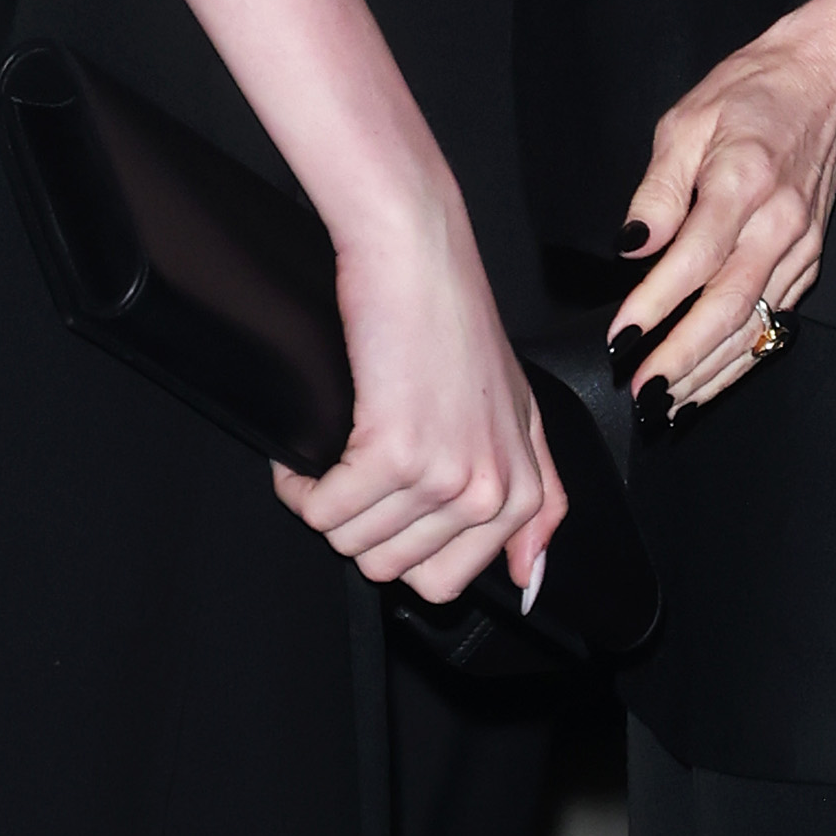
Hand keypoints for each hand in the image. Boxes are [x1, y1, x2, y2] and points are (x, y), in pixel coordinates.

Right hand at [282, 181, 562, 607]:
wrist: (417, 252)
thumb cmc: (454, 319)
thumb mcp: (517, 414)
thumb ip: (536, 500)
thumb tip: (528, 576)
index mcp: (521, 492)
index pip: (444, 583)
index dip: (396, 546)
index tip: (383, 503)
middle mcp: (490, 492)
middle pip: (390, 570)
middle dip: (357, 526)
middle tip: (354, 469)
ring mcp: (446, 476)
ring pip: (352, 543)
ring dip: (325, 503)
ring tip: (334, 454)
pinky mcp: (395, 452)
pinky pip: (323, 511)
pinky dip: (299, 485)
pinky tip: (307, 454)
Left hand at [606, 5, 835, 417]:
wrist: (826, 83)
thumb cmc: (750, 96)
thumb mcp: (685, 121)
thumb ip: (658, 190)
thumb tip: (634, 246)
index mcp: (744, 181)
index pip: (694, 259)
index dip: (655, 304)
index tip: (621, 337)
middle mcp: (779, 222)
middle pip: (731, 307)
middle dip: (685, 357)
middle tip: (644, 391)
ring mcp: (800, 246)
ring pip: (757, 325)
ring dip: (713, 371)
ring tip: (670, 404)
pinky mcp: (810, 260)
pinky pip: (775, 320)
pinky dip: (742, 356)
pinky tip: (710, 379)